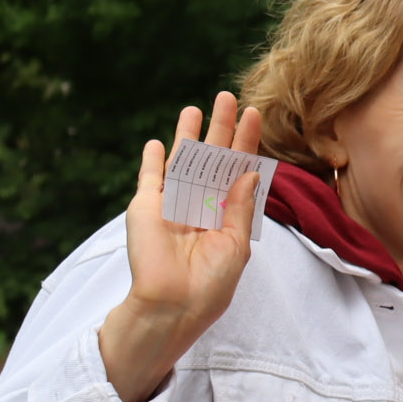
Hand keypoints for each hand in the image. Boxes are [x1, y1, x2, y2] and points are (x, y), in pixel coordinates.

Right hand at [98, 94, 263, 401]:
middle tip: (229, 96)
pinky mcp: (146, 209)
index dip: (246, 142)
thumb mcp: (236, 245)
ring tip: (195, 108)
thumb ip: (240, 207)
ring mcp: (173, 205)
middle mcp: (201, 206)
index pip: (238, 169)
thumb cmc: (211, 284)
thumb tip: (249, 172)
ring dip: (188, 135)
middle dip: (221, 128)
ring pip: (182, 161)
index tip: (256, 114)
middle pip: (213, 157)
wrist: (174, 305)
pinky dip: (152, 162)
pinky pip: (149, 179)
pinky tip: (155, 143)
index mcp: (226, 214)